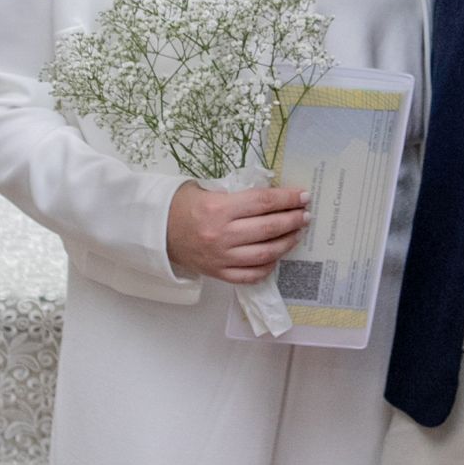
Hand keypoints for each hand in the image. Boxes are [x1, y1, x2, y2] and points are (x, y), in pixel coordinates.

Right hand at [165, 183, 309, 283]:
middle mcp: (221, 235)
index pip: (263, 202)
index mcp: (218, 208)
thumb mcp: (209, 190)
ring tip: (297, 233)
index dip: (287, 198)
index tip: (303, 196)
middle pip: (268, 228)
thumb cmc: (184, 205)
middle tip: (305, 214)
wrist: (158, 231)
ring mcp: (221, 257)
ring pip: (265, 253)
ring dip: (287, 242)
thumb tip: (274, 195)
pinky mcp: (219, 273)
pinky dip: (269, 266)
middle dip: (293, 219)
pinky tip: (277, 255)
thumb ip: (239, 194)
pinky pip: (252, 274)